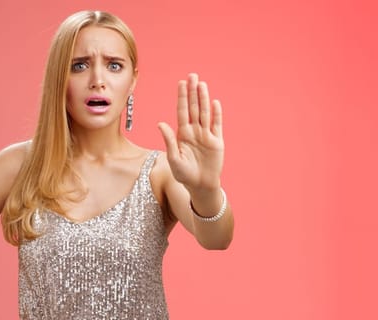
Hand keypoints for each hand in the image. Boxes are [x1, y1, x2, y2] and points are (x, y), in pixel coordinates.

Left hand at [157, 73, 224, 191]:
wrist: (200, 186)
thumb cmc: (184, 174)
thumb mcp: (173, 158)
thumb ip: (169, 140)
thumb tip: (160, 123)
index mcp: (182, 134)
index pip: (182, 111)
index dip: (182, 97)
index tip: (181, 83)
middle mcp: (194, 131)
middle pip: (194, 108)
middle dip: (193, 92)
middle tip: (192, 76)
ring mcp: (206, 135)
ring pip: (205, 113)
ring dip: (203, 98)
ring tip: (202, 84)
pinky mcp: (217, 141)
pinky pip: (217, 125)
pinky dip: (216, 114)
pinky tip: (214, 102)